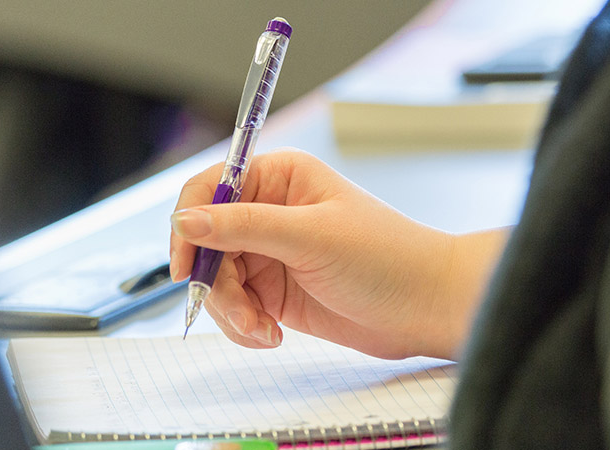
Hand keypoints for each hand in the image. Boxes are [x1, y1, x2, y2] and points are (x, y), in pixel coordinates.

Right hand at [170, 149, 506, 359]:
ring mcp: (271, 254)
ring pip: (216, 280)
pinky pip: (236, 308)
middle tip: (239, 311)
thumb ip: (244, 227)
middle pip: (206, 242)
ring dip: (230, 312)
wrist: (425, 307)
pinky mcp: (275, 292)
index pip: (210, 188)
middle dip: (214, 282)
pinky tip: (272, 336)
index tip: (185, 264)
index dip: (189, 224)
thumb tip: (185, 221)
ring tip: (263, 330)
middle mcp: (269, 213)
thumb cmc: (386, 257)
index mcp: (280, 179)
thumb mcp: (311, 236)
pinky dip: (243, 326)